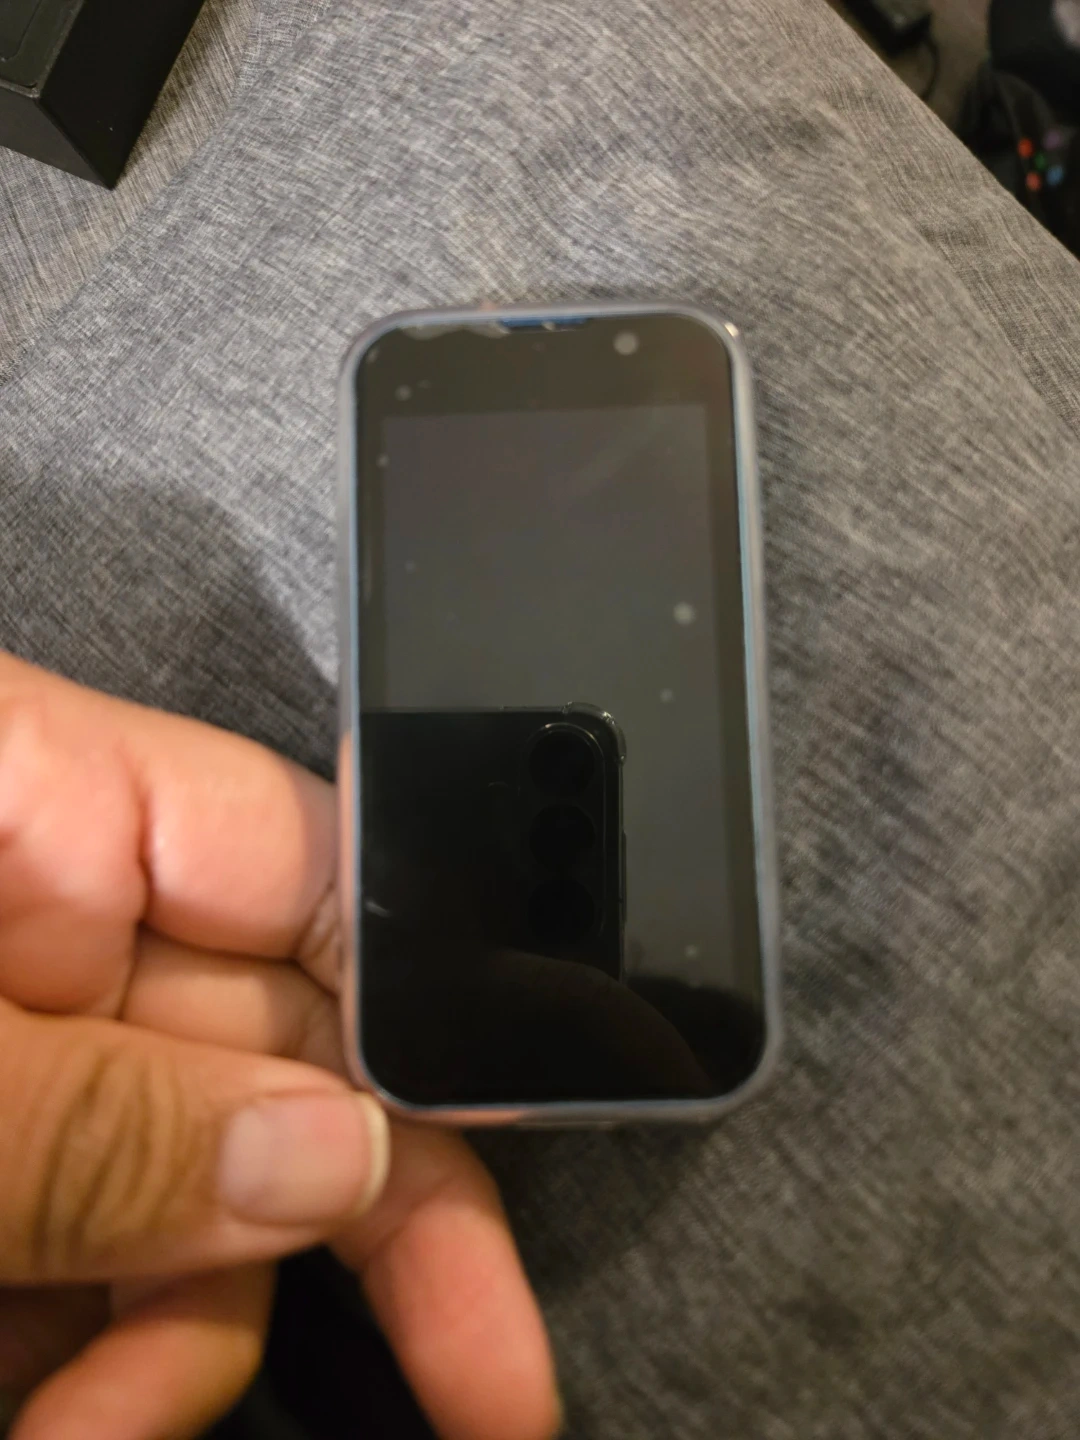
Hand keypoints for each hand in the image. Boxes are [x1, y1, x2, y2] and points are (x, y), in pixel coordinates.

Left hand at [0, 654, 558, 1439]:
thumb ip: (108, 1119)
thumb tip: (337, 1163)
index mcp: (40, 797)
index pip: (315, 865)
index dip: (435, 1007)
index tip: (512, 1154)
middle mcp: (45, 902)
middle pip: (278, 1050)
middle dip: (350, 1225)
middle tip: (481, 1380)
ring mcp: (11, 1025)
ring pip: (183, 1174)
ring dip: (189, 1331)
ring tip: (111, 1433)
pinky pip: (82, 1232)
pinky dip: (93, 1340)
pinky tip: (67, 1410)